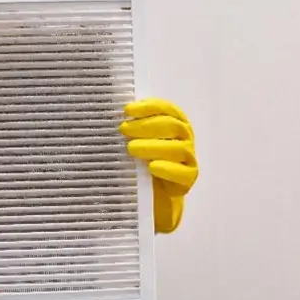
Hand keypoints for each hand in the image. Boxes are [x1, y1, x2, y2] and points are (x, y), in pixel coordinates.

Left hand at [119, 98, 198, 232]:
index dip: (147, 107)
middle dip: (146, 125)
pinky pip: (182, 173)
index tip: (127, 110)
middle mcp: (184, 137)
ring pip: (177, 148)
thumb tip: (111, 116)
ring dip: (153, 146)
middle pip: (171, 125)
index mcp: (174, 122)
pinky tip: (151, 167)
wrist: (154, 192)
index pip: (165, 109)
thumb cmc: (144, 159)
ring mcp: (188, 157)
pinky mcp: (188, 178)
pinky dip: (167, 169)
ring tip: (132, 148)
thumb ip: (131, 128)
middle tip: (124, 129)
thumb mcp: (137, 140)